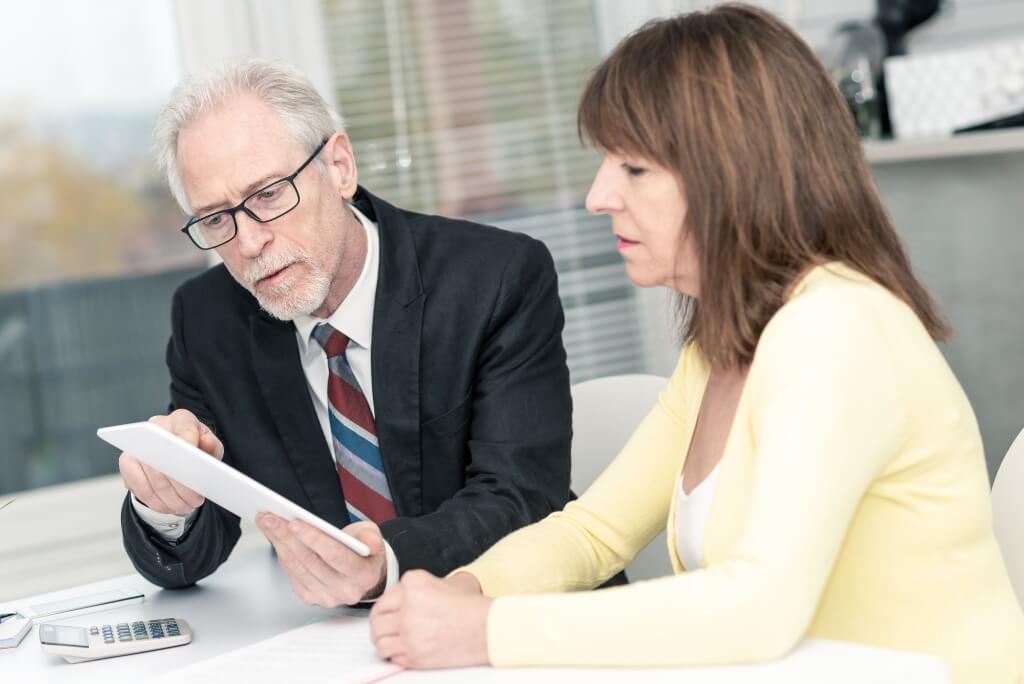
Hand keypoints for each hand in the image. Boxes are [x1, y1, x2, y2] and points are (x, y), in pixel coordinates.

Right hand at [118, 409, 222, 514]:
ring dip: (170, 499)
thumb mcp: (210, 446)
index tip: (196, 468)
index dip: (189, 447)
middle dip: (183, 487)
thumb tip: (205, 444)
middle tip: (196, 501)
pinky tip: (169, 508)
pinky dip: (156, 502)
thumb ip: (211, 445)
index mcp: (180, 419)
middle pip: (166, 460)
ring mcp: (138, 445)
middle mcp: (155, 427)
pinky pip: (139, 487)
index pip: (184, 429)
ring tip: (186, 508)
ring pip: (153, 478)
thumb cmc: (195, 447)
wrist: (174, 450)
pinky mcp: (126, 462)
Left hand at [257, 515, 387, 605]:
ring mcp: (326, 596)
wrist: (360, 572)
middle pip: (310, 561)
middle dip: (288, 537)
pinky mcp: (311, 597)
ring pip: (297, 567)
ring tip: (268, 523)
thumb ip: (372, 538)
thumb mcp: (373, 536)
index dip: (313, 539)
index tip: (296, 523)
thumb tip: (369, 543)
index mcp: (364, 575)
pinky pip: (291, 574)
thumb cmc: (364, 551)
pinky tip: (276, 539)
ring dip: (279, 543)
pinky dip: (281, 554)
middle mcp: (345, 590)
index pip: (335, 556)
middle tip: (272, 518)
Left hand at [369, 570, 492, 668]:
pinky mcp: (412, 653)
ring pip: (379, 637)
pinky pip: (390, 654)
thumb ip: (430, 583)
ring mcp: (408, 631)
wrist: (487, 629)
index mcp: (415, 583)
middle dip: (380, 622)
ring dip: (382, 639)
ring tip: (391, 639)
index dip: (390, 604)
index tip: (393, 610)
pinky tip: (401, 650)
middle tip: (385, 626)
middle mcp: (407, 606)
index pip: (387, 595)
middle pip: (377, 616)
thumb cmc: (473, 608)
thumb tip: (418, 592)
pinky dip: (393, 653)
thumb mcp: (452, 582)